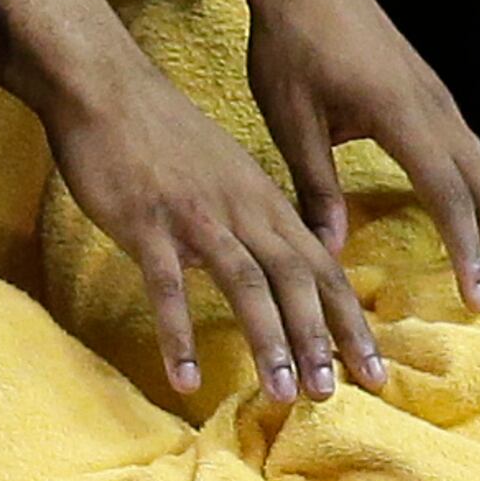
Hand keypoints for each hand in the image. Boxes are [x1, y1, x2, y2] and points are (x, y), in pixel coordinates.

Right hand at [43, 35, 389, 405]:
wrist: (105, 85)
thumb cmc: (162, 133)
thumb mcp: (226, 171)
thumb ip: (255, 218)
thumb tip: (282, 266)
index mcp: (263, 200)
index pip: (321, 268)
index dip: (349, 321)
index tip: (374, 372)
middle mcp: (241, 208)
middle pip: (295, 278)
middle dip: (320, 340)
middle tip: (332, 395)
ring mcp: (194, 216)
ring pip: (245, 282)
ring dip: (268, 341)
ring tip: (281, 395)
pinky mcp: (146, 222)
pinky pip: (166, 285)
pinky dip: (178, 333)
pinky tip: (183, 378)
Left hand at [244, 0, 479, 313]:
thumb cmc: (290, 43)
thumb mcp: (291, 119)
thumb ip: (315, 188)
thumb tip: (329, 255)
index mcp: (401, 113)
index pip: (449, 192)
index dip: (466, 249)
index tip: (476, 298)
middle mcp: (434, 105)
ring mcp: (439, 95)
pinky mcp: (433, 92)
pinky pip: (471, 149)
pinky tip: (473, 219)